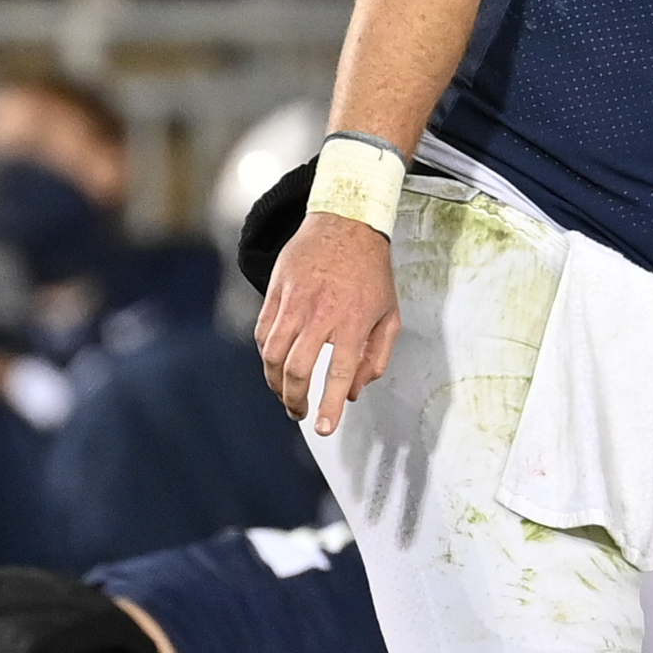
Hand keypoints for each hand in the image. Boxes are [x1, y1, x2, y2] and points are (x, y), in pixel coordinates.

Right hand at [256, 212, 398, 438]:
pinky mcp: (277, 290)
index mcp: (353, 321)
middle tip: (300, 412)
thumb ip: (376, 357)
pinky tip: (275, 364)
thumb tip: (354, 392)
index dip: (329, 406)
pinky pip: (263, 332)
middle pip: (297, 369)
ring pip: (273, 354)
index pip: (338, 373)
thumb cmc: (372, 272)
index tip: (323, 429)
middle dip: (294, 399)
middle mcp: (321, 313)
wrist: (346, 223)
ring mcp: (295, 301)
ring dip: (275, 382)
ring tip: (284, 393)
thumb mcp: (389, 314)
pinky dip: (266, 355)